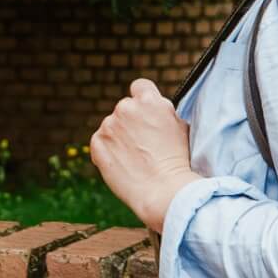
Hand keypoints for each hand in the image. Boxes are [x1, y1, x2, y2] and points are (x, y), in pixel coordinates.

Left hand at [89, 78, 197, 233]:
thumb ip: (163, 111)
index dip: (143, 99)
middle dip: (131, 121)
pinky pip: (100, 142)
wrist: (163, 190)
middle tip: (143, 143)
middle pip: (125, 108)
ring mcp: (108, 125)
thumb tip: (156, 107)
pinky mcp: (97, 142)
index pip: (140, 86)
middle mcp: (125, 107)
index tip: (145, 113)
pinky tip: (122, 164)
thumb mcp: (180, 126)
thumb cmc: (177, 161)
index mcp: (149, 100)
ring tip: (134, 158)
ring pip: (111, 126)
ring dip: (119, 136)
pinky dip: (107, 151)